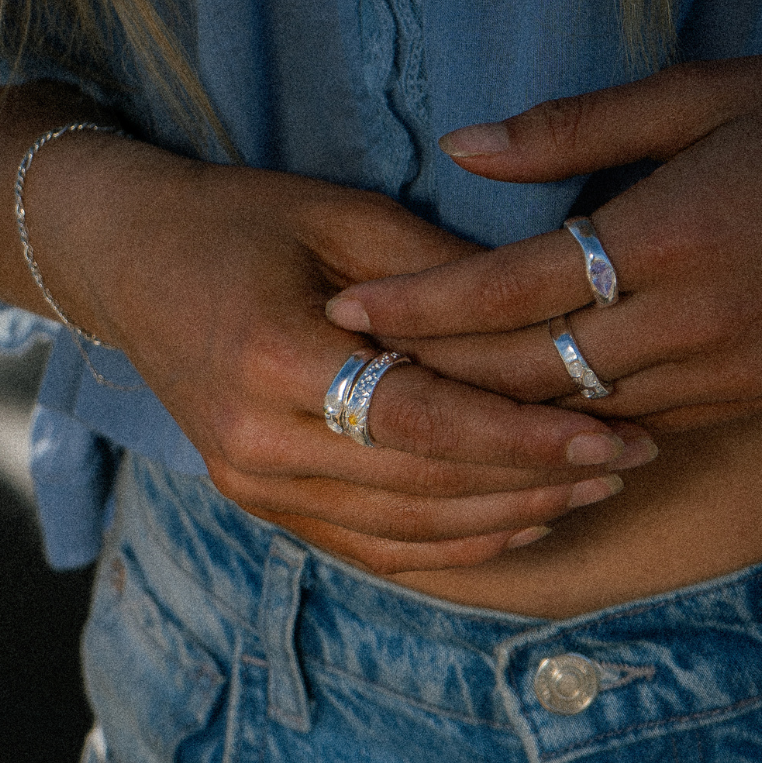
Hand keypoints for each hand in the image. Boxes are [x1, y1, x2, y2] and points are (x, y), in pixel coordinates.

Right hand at [25, 134, 651, 571]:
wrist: (129, 264)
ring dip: (512, 514)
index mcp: (274, 360)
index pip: (428, 420)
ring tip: (597, 488)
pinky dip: (455, 543)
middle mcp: (259, 445)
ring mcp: (256, 487)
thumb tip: (541, 321)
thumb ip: (438, 278)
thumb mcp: (339, 216)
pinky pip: (375, 546)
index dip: (527, 436)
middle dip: (540, 478)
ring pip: (411, 528)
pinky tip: (521, 521)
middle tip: (631, 458)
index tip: (613, 434)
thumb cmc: (238, 221)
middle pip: (429, 485)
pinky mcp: (264, 503)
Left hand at [326, 42, 761, 430]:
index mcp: (677, 234)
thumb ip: (575, 128)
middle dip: (438, 372)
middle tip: (361, 366)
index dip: (419, 304)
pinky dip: (577, 422)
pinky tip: (531, 415)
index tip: (345, 310)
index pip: (512, 288)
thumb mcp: (706, 93)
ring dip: (499, 408)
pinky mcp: (760, 399)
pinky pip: (642, 426)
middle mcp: (700, 322)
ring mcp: (734, 375)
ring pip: (580, 414)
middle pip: (532, 370)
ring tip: (424, 395)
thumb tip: (462, 147)